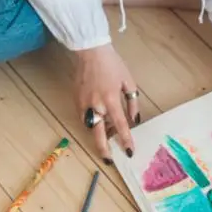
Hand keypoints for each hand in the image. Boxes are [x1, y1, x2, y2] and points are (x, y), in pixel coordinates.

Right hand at [74, 45, 138, 161]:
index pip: (120, 125)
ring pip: (90, 126)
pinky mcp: (76, 100)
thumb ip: (132, 102)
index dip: (125, 140)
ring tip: (109, 134)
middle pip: (99, 134)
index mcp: (111, 99)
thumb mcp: (128, 82)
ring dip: (99, 133)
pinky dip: (92, 122)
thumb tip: (135, 119)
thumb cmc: (112, 64)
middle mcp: (96, 104)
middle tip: (109, 159)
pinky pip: (85, 117)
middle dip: (104, 149)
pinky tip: (99, 120)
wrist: (90, 52)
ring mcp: (83, 103)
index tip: (129, 151)